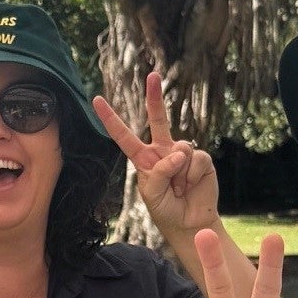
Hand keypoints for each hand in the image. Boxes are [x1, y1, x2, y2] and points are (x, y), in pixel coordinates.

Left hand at [94, 72, 219, 244]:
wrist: (189, 223)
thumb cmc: (165, 209)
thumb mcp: (151, 194)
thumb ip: (158, 172)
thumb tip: (178, 152)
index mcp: (143, 158)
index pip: (124, 136)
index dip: (111, 119)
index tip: (96, 100)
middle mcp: (163, 151)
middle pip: (158, 118)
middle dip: (155, 96)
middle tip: (152, 74)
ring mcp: (182, 153)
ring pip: (180, 148)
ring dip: (179, 174)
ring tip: (179, 189)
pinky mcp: (201, 159)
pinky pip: (195, 158)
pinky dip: (191, 175)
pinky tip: (191, 186)